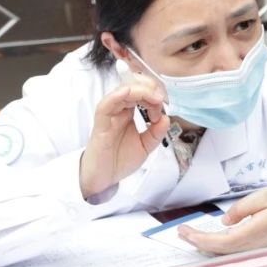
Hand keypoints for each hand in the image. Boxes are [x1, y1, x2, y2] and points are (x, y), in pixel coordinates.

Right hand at [79, 78, 168, 198]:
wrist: (103, 178)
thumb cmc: (120, 159)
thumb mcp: (146, 146)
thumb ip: (156, 132)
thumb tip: (167, 118)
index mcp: (128, 113)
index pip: (140, 93)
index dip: (154, 95)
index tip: (163, 105)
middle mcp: (118, 111)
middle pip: (132, 88)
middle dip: (149, 88)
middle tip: (161, 97)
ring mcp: (109, 117)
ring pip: (121, 93)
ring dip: (139, 91)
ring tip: (154, 98)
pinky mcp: (100, 125)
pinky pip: (105, 106)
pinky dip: (115, 96)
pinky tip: (126, 92)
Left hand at [177, 189, 266, 254]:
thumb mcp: (266, 196)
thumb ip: (243, 207)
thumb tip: (224, 221)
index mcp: (253, 233)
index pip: (221, 242)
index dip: (201, 239)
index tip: (186, 231)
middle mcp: (252, 246)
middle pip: (218, 251)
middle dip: (197, 243)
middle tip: (181, 232)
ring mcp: (253, 249)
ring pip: (223, 253)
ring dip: (204, 245)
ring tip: (188, 235)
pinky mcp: (254, 248)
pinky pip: (230, 251)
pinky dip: (215, 247)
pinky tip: (206, 240)